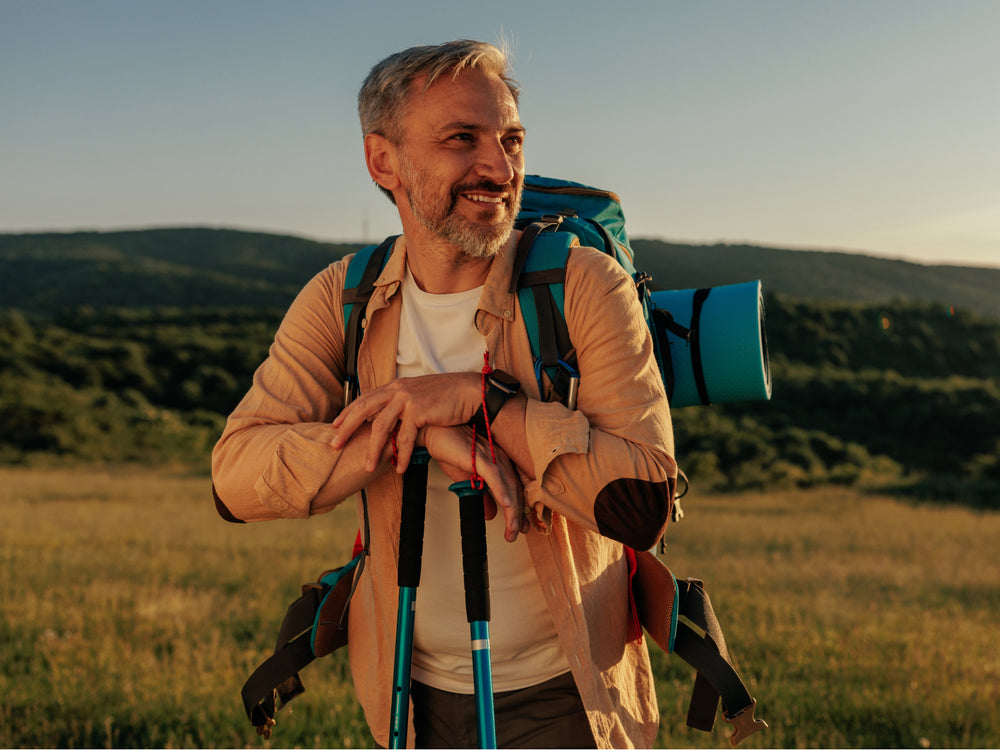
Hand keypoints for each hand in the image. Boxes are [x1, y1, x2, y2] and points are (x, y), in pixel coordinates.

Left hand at [331, 373, 479, 472]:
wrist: (469, 392)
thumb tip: (389, 418)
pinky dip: (401, 455)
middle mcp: (397, 390)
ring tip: (368, 468)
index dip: (348, 412)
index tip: (334, 426)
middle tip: (334, 445)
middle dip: (346, 428)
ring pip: (381, 427)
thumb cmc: (446, 397)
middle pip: (363, 410)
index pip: (364, 399)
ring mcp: (407, 399)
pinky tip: (399, 469)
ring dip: (373, 450)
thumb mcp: (418, 396)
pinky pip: (405, 437)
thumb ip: (402, 404)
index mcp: (395, 386)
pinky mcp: (419, 410)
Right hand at [424, 425, 528, 542]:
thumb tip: (490, 515)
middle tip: (516, 533)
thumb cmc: (451, 450)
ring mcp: (492, 458)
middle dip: (518, 515)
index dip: (520, 510)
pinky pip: (494, 476)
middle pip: (515, 491)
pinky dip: (501, 491)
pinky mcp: (480, 457)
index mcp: (499, 464)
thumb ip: (481, 497)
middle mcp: (500, 460)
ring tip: (512, 529)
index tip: (521, 527)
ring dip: (512, 511)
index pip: (515, 490)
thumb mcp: (468, 480)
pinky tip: (505, 505)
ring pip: (508, 487)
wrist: (435, 432)